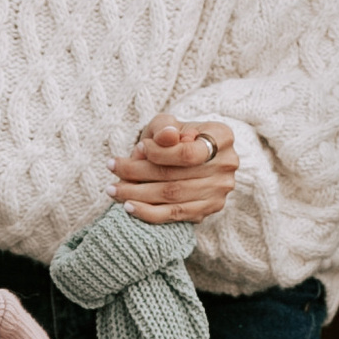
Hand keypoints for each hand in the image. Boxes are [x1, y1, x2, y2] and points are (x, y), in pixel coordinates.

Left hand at [113, 118, 240, 227]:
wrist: (190, 154)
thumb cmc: (176, 135)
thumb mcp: (168, 123)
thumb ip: (164, 127)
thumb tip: (166, 135)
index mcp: (222, 137)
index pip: (187, 152)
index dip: (158, 152)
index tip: (138, 147)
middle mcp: (227, 165)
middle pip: (176, 176)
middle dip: (138, 173)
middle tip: (112, 168)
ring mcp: (219, 191)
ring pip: (172, 197)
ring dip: (137, 194)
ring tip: (113, 189)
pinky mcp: (208, 210)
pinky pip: (175, 215)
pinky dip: (148, 212)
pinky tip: (128, 206)